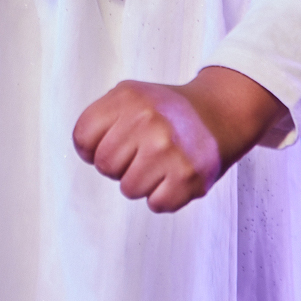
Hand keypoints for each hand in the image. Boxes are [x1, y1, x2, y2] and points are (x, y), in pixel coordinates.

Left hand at [72, 66, 286, 213]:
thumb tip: (85, 151)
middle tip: (140, 152)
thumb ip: (101, 118)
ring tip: (159, 163)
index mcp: (128, 98)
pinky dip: (164, 196)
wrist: (218, 114)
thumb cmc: (167, 111)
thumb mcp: (130, 96)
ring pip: (128, 189)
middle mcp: (148, 120)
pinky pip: (156, 204)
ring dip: (141, 182)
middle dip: (119, 164)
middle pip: (104, 166)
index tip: (111, 143)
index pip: (83, 139)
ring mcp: (169, 149)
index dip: (92, 148)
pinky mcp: (188, 176)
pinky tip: (174, 174)